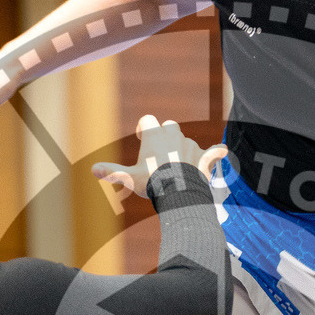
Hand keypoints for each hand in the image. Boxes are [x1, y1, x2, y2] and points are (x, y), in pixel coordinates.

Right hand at [91, 116, 226, 197]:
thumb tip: (92, 169)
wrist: (178, 193)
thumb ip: (113, 171)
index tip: (142, 140)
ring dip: (184, 150)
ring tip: (179, 168)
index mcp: (155, 135)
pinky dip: (216, 153)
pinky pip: (214, 152)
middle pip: (170, 126)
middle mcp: (174, 135)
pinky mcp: (204, 157)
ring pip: (188, 141)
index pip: (149, 120)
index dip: (145, 129)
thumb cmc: (152, 183)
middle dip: (166, 136)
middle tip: (161, 154)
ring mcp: (191, 145)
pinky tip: (222, 151)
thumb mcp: (129, 178)